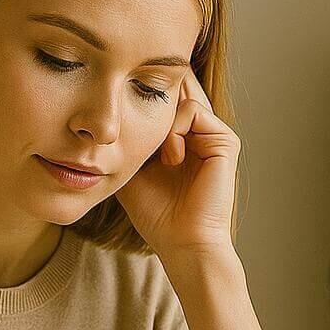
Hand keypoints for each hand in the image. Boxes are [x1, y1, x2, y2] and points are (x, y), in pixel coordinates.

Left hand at [114, 65, 240, 258]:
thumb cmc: (156, 214)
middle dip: (150, 92)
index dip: (141, 93)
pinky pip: (193, 111)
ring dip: (161, 121)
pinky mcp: (225, 141)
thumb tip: (105, 114)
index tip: (120, 103)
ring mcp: (214, 135)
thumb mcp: (129, 168)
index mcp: (181, 138)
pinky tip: (171, 158)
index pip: (164, 97)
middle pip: (176, 88)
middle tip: (131, 102)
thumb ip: (124, 138)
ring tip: (158, 156)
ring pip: (181, 96)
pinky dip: (175, 130)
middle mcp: (200, 132)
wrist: (181, 241)